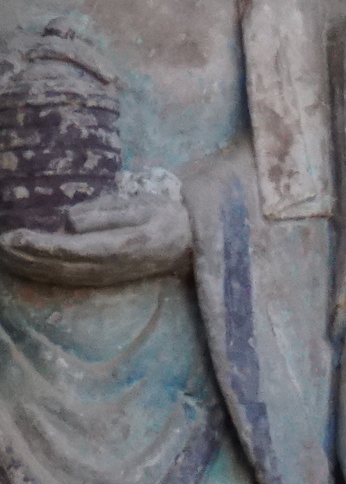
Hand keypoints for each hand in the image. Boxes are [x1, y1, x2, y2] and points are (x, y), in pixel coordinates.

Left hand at [0, 179, 188, 288]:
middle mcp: (111, 266)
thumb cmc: (166, 216)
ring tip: (4, 253)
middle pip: (59, 265)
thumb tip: (70, 221)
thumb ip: (107, 212)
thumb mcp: (143, 205)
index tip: (16, 235)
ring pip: (58, 275)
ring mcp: (105, 276)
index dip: (41, 245)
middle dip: (26, 255)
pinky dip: (40, 272)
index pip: (73, 248)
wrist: (189, 244)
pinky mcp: (100, 279)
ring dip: (27, 266)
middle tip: (0, 244)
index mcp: (123, 245)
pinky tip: (24, 264)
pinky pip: (65, 278)